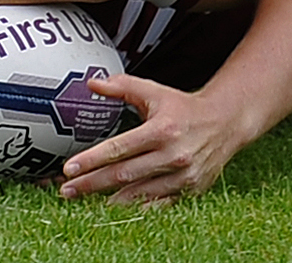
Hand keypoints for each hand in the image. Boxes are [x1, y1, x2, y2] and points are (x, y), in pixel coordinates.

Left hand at [58, 74, 243, 203]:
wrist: (224, 123)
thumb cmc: (184, 107)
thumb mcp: (154, 91)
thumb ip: (123, 86)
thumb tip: (93, 82)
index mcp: (161, 129)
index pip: (119, 148)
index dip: (92, 159)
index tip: (70, 168)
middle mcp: (171, 155)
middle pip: (123, 175)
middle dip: (91, 184)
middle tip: (67, 190)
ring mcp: (180, 177)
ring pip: (138, 194)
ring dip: (109, 200)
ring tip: (84, 201)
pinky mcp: (187, 191)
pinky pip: (156, 204)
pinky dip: (135, 208)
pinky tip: (116, 208)